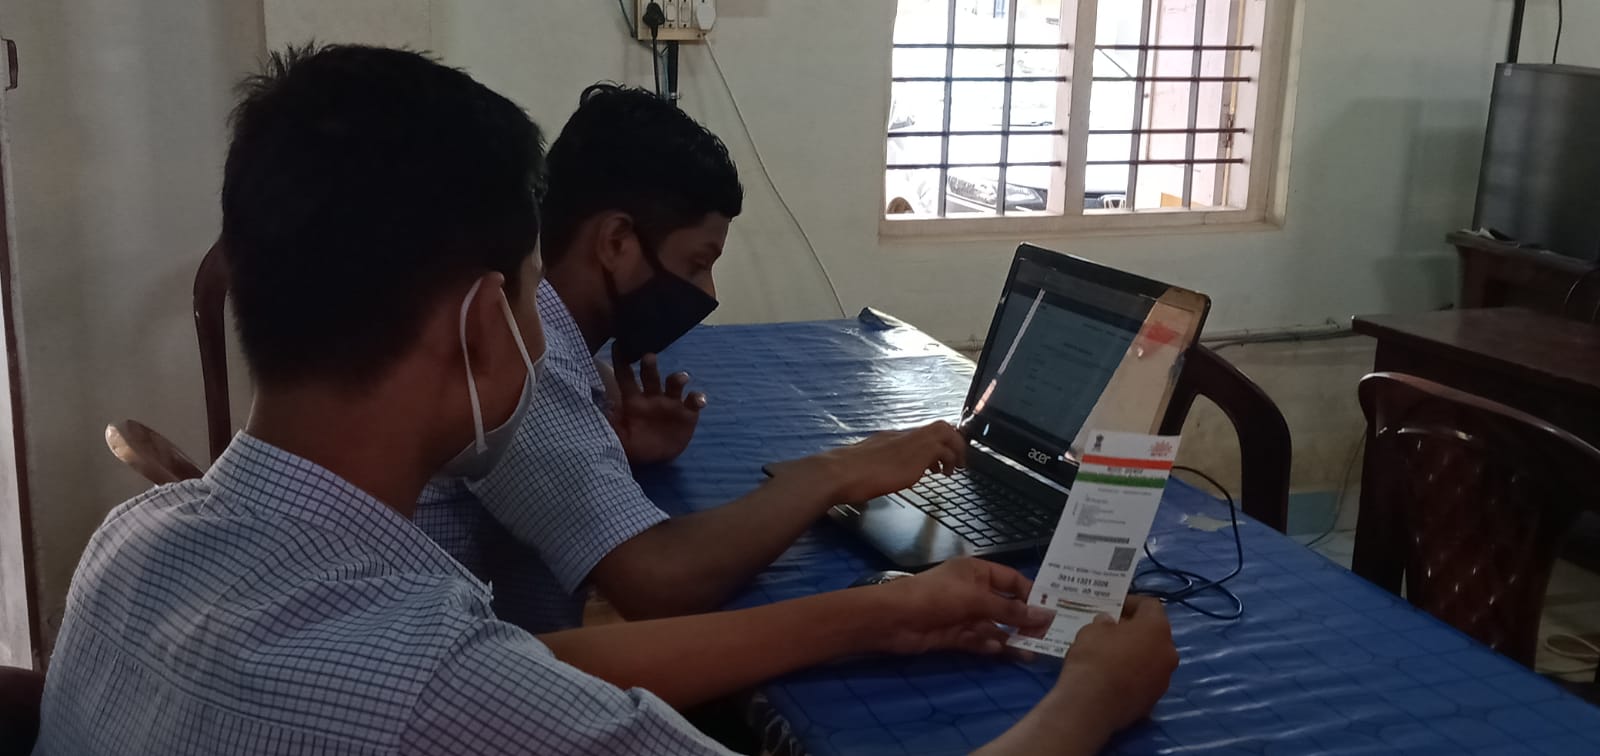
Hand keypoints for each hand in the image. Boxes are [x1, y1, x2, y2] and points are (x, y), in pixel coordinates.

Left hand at [604, 347, 706, 465]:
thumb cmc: (634, 445)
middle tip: (648, 357)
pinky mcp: (687, 414)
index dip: (621, 361)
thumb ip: (607, 423)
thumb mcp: (617, 436)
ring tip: (680, 379)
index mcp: (633, 399)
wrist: (657, 460)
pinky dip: (698, 398)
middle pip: (650, 375)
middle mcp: (652, 396)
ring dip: (678, 379)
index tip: (617, 344)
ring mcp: (671, 403)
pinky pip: (694, 402)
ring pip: (674, 384)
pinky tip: (699, 400)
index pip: (625, 376)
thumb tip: (590, 410)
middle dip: (650, 365)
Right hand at [771, 421, 966, 503]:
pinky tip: (942, 475)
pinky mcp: (917, 454)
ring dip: (956, 451)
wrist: (841, 472)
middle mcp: (904, 435)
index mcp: (891, 438)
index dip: (935, 442)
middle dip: (953, 441)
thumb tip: (876, 475)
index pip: (921, 433)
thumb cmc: (846, 474)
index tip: (938, 457)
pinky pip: (945, 450)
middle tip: (956, 460)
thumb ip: (876, 465)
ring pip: (947, 433)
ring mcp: (911, 443)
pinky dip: (949, 460)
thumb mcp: (865, 466)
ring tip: (953, 469)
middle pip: (940, 426)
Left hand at [868, 557, 1053, 655]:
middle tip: (1049, 635)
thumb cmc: (937, 596)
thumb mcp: (977, 598)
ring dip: (1011, 637)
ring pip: (995, 626)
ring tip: (1034, 650)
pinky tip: (1004, 652)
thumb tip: (1045, 615)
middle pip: (1006, 606)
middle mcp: (973, 591)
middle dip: (1025, 619)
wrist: (894, 618)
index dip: (1033, 594)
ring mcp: (964, 614)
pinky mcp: (955, 635)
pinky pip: (980, 640)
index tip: (1054, 610)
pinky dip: (991, 646)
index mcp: (978, 572)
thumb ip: (1011, 610)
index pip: (1013, 581)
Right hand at [1053, 596, 1177, 732]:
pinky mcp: (1153, 701)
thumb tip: (1109, 623)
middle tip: (1112, 630)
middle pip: (1154, 634)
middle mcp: (1168, 653)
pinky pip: (1145, 680)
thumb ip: (1105, 623)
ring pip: (1152, 659)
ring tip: (1110, 655)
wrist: (1092, 704)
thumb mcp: (1092, 629)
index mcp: (1158, 628)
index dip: (1131, 602)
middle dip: (1135, 630)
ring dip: (1136, 654)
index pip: (1150, 605)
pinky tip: (1112, 677)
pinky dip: (1132, 676)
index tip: (1114, 605)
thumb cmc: (1094, 656)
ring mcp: (1164, 680)